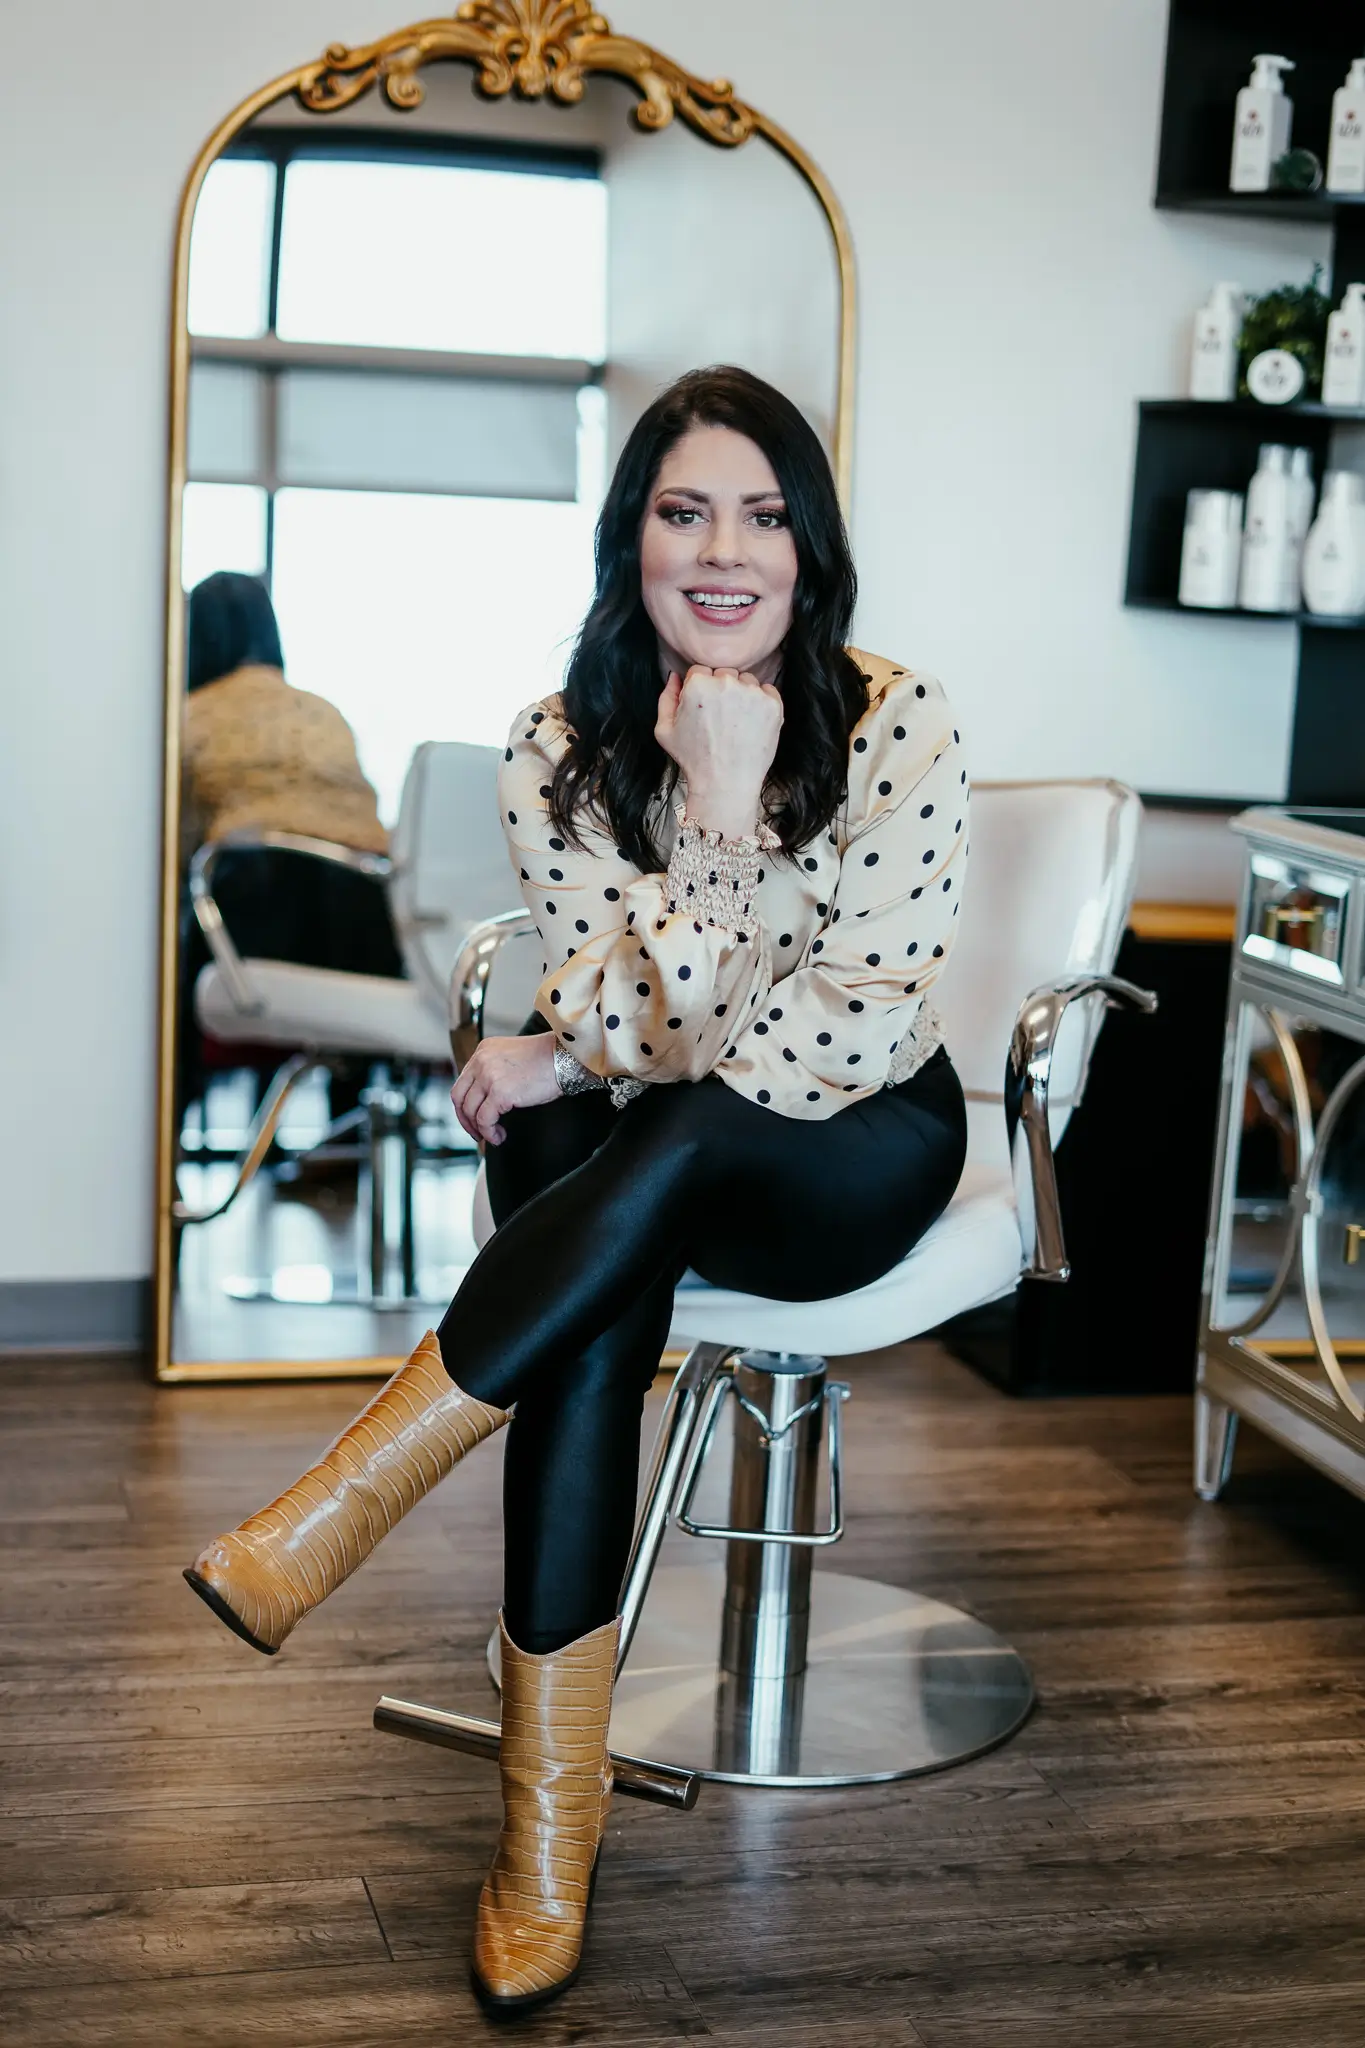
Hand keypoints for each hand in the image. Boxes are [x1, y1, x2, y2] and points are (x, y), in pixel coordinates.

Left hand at [450, 1033, 559, 1146]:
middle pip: (459, 1096)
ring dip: (479, 1129)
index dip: (465, 1104)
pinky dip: (489, 1133)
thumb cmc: (548, 1059)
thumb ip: (495, 1070)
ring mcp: (489, 1076)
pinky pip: (485, 1120)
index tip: (472, 1117)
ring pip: (470, 1110)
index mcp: (483, 1051)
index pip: (463, 1081)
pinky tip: (499, 1136)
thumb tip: (486, 1098)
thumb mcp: (512, 1057)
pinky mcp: (499, 1093)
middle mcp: (481, 1061)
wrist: (566, 1057)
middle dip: (465, 1119)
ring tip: (493, 1136)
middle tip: (476, 1132)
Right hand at [655, 665, 782, 840]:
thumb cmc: (694, 760)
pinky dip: (761, 702)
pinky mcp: (772, 704)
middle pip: (724, 673)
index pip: (700, 671)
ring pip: (746, 681)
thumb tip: (676, 676)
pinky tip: (751, 723)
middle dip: (721, 689)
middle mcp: (726, 683)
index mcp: (698, 685)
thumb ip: (666, 697)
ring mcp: (752, 693)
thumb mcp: (665, 731)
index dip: (700, 689)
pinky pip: (767, 691)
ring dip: (742, 695)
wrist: (725, 784)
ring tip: (736, 723)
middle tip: (720, 718)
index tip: (703, 707)